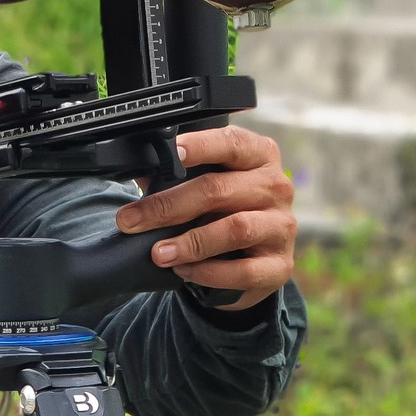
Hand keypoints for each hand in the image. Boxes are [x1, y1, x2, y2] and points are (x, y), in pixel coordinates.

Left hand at [112, 126, 295, 311]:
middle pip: (220, 189)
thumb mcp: (206, 184)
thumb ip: (178, 174)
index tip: (172, 153)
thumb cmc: (224, 210)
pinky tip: (183, 270)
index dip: (201, 146)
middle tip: (133, 219)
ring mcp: (281, 227)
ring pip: (235, 229)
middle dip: (169, 205)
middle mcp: (276, 187)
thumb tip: (139, 167)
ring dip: (190, 242)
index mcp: (259, 156)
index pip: (232, 143)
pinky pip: (244, 270)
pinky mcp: (279, 265)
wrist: (252, 256)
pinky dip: (208, 272)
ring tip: (158, 253)